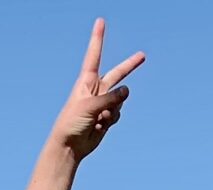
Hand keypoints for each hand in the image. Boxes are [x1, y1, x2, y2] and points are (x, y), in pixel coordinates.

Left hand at [53, 18, 144, 161]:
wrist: (69, 145)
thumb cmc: (72, 123)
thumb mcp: (90, 106)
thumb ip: (111, 97)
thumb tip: (127, 91)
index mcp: (86, 81)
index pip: (94, 55)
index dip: (98, 38)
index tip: (100, 21)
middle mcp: (96, 89)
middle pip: (117, 74)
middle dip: (130, 66)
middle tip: (142, 56)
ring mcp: (103, 103)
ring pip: (120, 101)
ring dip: (112, 110)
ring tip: (98, 119)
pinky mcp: (107, 116)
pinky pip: (118, 114)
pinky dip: (111, 120)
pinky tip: (99, 127)